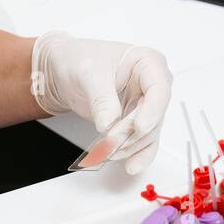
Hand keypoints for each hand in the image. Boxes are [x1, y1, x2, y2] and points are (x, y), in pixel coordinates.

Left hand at [30, 32, 171, 174]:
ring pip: (148, 133)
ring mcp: (145, 105)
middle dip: (132, 133)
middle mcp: (152, 84)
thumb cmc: (79, 59)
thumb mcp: (88, 73)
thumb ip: (101, 98)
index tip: (138, 127)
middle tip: (109, 142)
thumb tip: (109, 124)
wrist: (65, 69)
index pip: (159, 89)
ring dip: (129, 146)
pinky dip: (135, 155)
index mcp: (147, 62)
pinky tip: (130, 165)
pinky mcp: (135, 122)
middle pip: (153, 116)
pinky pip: (142, 142)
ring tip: (106, 151)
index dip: (152, 111)